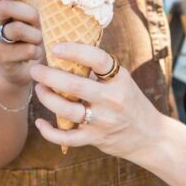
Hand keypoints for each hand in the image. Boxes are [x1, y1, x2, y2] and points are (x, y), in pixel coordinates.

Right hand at [0, 0, 43, 86]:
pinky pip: (24, 49)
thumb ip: (32, 3)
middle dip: (28, 12)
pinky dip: (35, 51)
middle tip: (37, 21)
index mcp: (0, 8)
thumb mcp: (31, 19)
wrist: (24, 70)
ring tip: (38, 41)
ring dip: (35, 35)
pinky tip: (34, 54)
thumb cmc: (31, 38)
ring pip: (16, 29)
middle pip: (4, 7)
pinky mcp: (1, 57)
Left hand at [29, 43, 162, 158]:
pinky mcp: (95, 138)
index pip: (98, 60)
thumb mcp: (121, 81)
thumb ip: (98, 71)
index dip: (75, 51)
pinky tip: (39, 123)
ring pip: (67, 110)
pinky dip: (49, 132)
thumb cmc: (128, 102)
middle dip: (50, 76)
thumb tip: (64, 50)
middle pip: (76, 86)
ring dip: (48, 98)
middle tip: (35, 69)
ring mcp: (104, 121)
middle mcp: (112, 100)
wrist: (150, 136)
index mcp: (119, 80)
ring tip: (39, 89)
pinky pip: (67, 138)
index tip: (55, 47)